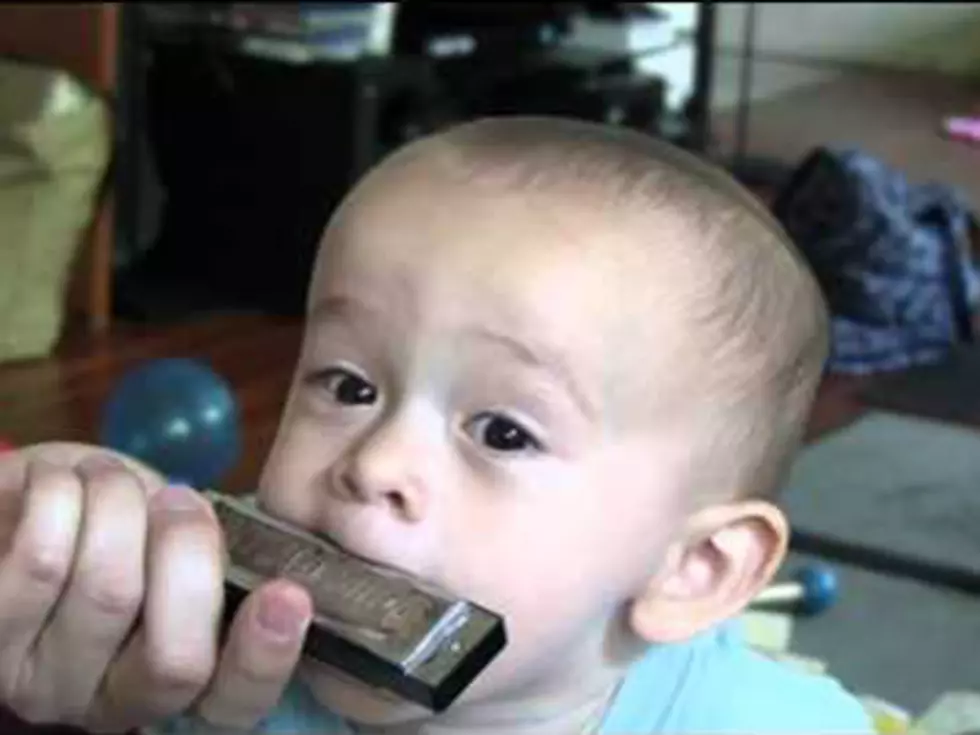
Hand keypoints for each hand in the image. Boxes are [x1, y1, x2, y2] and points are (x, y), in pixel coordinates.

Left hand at [0, 443, 313, 732]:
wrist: (21, 506)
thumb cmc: (116, 525)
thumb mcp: (174, 542)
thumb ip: (212, 557)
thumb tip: (234, 554)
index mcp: (174, 682)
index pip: (233, 703)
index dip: (265, 659)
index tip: (289, 594)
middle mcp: (108, 703)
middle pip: (174, 659)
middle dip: (189, 553)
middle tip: (180, 498)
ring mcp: (39, 679)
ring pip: (108, 591)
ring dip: (119, 504)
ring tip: (110, 479)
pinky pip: (41, 556)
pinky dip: (63, 494)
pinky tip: (65, 484)